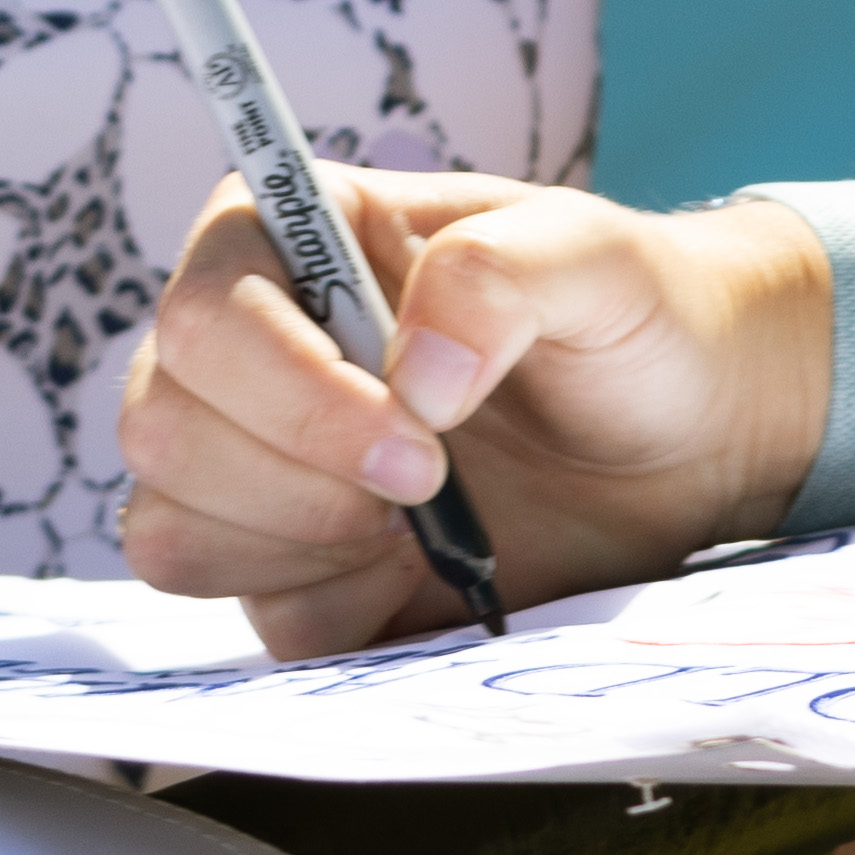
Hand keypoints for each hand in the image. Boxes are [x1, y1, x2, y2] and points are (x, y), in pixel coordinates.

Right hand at [117, 170, 819, 655]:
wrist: (689, 432)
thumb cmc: (635, 316)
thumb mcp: (596, 258)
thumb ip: (499, 275)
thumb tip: (414, 375)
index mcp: (296, 240)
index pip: (203, 315)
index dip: (289, 392)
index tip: (417, 438)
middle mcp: (253, 350)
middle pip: (165, 430)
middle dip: (300, 479)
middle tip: (433, 484)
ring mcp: (258, 464)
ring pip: (173, 530)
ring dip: (303, 544)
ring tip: (425, 516)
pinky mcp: (291, 565)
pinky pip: (247, 615)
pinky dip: (333, 607)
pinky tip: (420, 566)